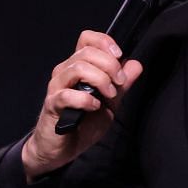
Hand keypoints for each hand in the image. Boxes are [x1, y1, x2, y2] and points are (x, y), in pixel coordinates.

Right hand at [20, 30, 144, 179]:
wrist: (60, 149)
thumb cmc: (81, 124)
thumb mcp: (110, 103)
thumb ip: (121, 85)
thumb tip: (135, 65)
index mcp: (78, 67)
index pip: (87, 39)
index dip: (104, 41)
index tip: (119, 55)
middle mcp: (65, 72)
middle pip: (86, 52)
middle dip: (110, 64)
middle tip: (120, 82)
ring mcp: (57, 87)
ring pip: (78, 68)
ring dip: (100, 79)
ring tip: (109, 95)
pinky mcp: (52, 105)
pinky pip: (67, 95)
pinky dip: (85, 99)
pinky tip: (94, 107)